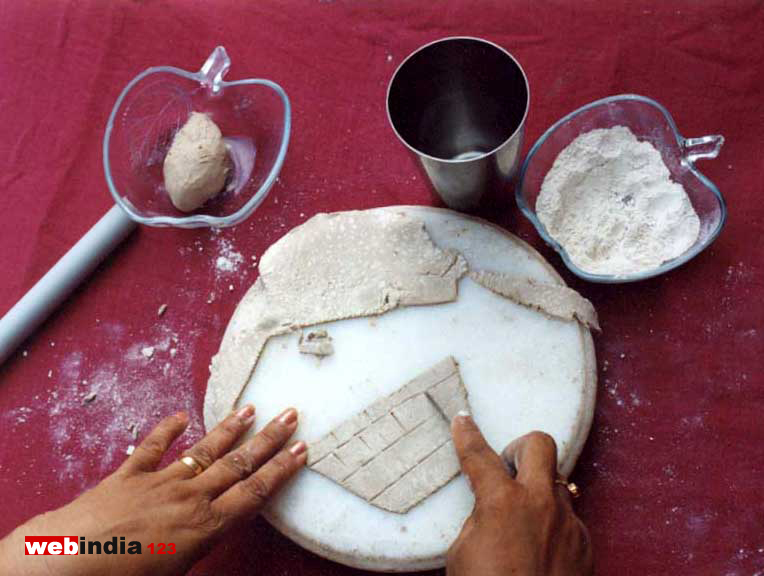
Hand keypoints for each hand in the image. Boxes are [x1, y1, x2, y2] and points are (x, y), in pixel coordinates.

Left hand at [0, 405, 305, 575]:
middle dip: (268, 439)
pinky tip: (180, 416)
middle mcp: (190, 498)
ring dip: (230, 429)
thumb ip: (197, 556)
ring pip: (205, 450)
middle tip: (289, 415)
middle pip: (238, 463)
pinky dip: (166, 430)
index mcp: (205, 526)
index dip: (281, 470)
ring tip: (250, 409)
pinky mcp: (129, 476)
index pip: (255, 492)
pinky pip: (151, 448)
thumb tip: (205, 549)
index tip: (301, 449)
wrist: (67, 560)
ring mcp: (161, 482)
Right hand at [447, 414, 591, 575]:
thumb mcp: (463, 553)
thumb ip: (479, 519)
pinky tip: (542, 548)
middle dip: (521, 446)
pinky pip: (570, 519)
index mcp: (502, 501)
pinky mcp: (586, 546)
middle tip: (508, 464)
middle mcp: (540, 504)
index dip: (467, 434)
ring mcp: (569, 524)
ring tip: (525, 516)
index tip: (464, 421)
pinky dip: (555, 525)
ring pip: (558, 484)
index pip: (479, 454)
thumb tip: (490, 508)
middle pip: (539, 444)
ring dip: (539, 491)